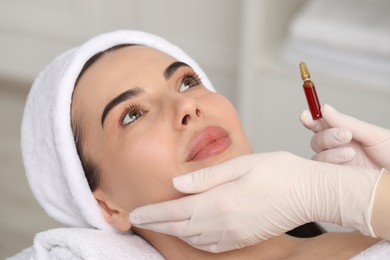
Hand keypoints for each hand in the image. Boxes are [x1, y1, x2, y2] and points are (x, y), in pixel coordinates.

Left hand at [129, 152, 380, 252]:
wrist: (310, 193)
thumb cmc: (279, 172)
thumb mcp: (242, 165)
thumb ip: (206, 177)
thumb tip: (177, 184)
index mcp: (219, 203)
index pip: (175, 212)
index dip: (153, 213)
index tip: (135, 213)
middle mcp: (223, 224)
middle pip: (180, 228)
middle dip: (158, 223)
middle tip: (140, 218)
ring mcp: (234, 235)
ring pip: (193, 239)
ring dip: (174, 232)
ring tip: (160, 223)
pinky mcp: (243, 239)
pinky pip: (210, 246)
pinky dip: (193, 240)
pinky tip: (190, 232)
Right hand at [300, 104, 389, 169]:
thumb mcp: (375, 137)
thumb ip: (348, 123)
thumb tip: (324, 109)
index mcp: (347, 138)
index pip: (322, 126)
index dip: (311, 120)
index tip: (306, 115)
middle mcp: (339, 152)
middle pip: (317, 142)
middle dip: (327, 136)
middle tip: (346, 135)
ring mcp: (336, 170)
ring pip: (317, 159)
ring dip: (330, 154)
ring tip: (350, 154)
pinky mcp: (335, 186)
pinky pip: (321, 177)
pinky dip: (327, 170)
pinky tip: (343, 170)